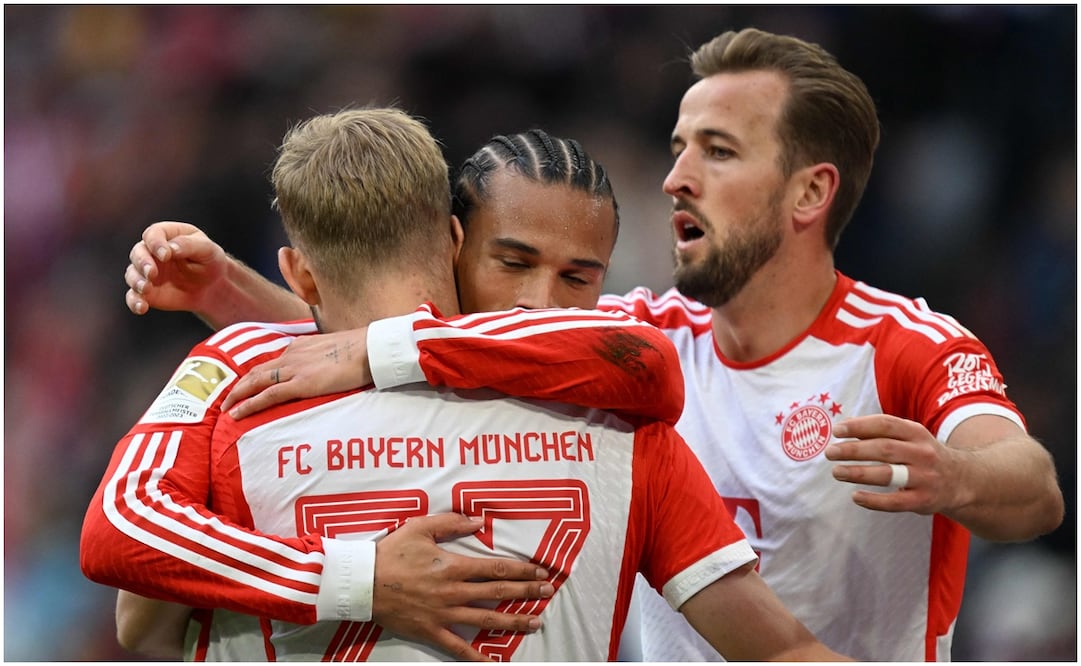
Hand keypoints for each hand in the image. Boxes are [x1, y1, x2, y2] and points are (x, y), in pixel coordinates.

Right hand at [124, 221, 229, 314]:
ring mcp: (147, 272)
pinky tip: (142, 307)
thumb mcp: (207, 250)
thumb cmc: (210, 262)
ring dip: (136, 281)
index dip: (156, 243)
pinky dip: (134, 302)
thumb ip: (189, 245)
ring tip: (146, 289)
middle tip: (152, 273)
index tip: (166, 255)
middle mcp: (152, 252)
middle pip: (138, 252)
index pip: (153, 234)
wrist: (213, 287)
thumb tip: (170, 248)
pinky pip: (133, 296)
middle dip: (142, 262)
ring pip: (132, 274)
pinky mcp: (146, 292)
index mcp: (167, 235)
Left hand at [222, 328, 370, 417]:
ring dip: (238, 395)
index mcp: (301, 346)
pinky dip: (249, 404)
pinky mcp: (301, 384)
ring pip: (255, 382)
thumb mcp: (338, 351)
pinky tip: (238, 413)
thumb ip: (326, 360)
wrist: (370, 348)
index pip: (273, 362)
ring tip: (226, 408)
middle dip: (239, 385)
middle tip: (227, 399)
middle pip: (257, 371)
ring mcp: (294, 369)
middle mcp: (292, 355)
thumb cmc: (363, 350)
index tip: (250, 384)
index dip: (258, 374)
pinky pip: (268, 395)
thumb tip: (328, 370)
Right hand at [372, 513, 553, 660]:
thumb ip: (452, 523)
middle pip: (498, 592)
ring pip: (486, 619)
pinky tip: (493, 662)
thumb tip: (478, 521)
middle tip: (548, 592)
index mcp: (453, 566)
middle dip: (526, 592)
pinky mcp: (431, 631)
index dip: (521, 569)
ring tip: (534, 622)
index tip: (539, 571)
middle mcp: (453, 591)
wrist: (363, 582)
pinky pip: (457, 647)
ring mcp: (444, 614)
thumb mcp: (420, 527)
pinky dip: (476, 656)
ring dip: (513, 621)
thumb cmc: (391, 553)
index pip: (496, 568)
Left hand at [825, 414, 962, 514]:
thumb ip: (882, 432)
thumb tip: (844, 427)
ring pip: (888, 474)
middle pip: (883, 449)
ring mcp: (925, 478)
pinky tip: (855, 496)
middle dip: (853, 450)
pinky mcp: (923, 501)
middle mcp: (923, 454)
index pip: (885, 425)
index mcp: (917, 433)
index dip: (859, 426)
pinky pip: (895, 502)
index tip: (837, 430)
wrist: (962, 481)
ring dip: (858, 473)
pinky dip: (873, 500)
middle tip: (830, 453)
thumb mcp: (910, 437)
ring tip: (836, 472)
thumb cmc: (922, 455)